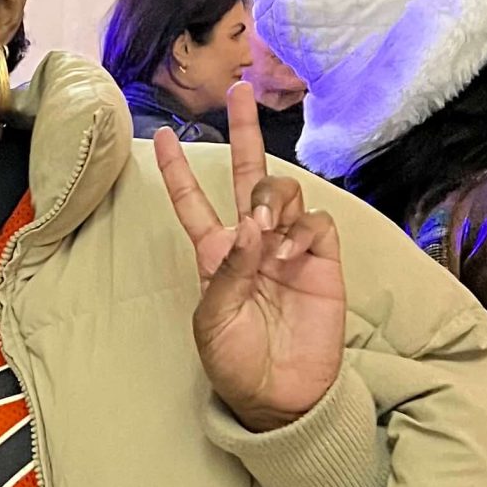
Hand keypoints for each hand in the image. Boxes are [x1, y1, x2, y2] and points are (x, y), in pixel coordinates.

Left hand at [153, 84, 346, 431]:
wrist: (281, 395)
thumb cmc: (236, 361)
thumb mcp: (214, 319)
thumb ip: (230, 269)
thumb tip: (251, 225)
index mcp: (215, 253)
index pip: (192, 202)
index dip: (177, 170)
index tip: (163, 134)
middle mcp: (251, 241)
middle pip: (247, 174)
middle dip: (243, 132)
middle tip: (239, 92)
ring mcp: (288, 247)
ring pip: (283, 191)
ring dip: (271, 200)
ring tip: (266, 233)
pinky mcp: (322, 261)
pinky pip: (316, 223)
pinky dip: (301, 229)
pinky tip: (288, 255)